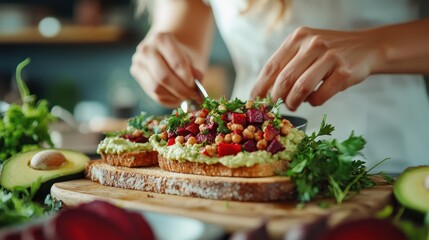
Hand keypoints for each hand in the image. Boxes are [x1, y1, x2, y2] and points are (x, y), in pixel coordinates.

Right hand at [130, 32, 203, 107]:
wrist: (165, 48)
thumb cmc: (182, 54)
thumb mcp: (192, 58)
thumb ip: (195, 72)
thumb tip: (196, 86)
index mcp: (162, 39)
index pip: (177, 64)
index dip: (188, 79)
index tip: (197, 88)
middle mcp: (146, 49)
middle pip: (164, 77)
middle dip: (180, 90)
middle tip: (192, 97)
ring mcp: (138, 62)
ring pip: (156, 88)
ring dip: (174, 97)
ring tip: (186, 98)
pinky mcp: (136, 73)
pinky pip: (152, 94)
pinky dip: (167, 99)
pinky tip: (177, 98)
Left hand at [251, 27, 382, 110]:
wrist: (367, 47)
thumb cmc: (330, 52)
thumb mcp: (306, 48)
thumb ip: (287, 64)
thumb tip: (264, 92)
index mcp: (298, 38)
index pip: (271, 66)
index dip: (260, 87)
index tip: (253, 101)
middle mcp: (313, 44)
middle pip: (284, 80)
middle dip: (276, 98)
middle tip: (277, 105)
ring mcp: (330, 57)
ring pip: (300, 89)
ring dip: (293, 102)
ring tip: (294, 104)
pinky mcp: (344, 73)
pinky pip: (319, 96)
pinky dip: (313, 102)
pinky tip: (314, 98)